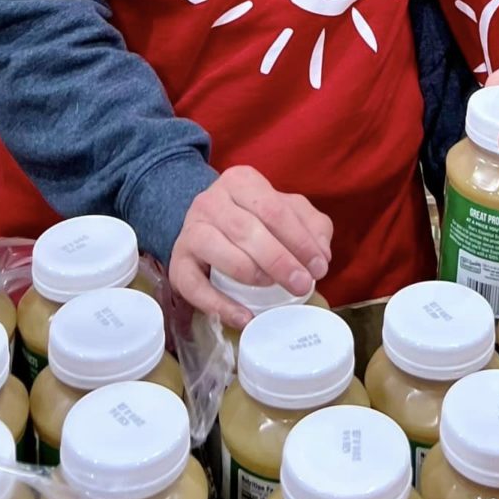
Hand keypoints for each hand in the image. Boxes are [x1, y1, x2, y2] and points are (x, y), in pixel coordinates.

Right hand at [168, 166, 332, 329]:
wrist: (206, 229)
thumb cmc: (254, 220)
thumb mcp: (286, 211)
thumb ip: (311, 225)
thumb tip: (321, 254)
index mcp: (241, 181)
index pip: (274, 208)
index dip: (300, 240)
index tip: (319, 267)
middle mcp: (210, 201)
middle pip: (248, 230)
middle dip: (280, 260)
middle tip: (302, 284)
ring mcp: (190, 231)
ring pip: (220, 251)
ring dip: (251, 274)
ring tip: (272, 289)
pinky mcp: (177, 263)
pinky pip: (195, 286)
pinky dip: (220, 305)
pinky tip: (244, 317)